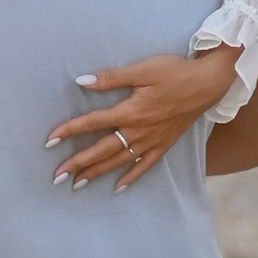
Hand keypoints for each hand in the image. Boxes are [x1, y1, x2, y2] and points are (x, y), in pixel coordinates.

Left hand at [47, 46, 238, 187]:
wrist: (208, 83)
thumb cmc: (174, 71)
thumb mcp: (142, 69)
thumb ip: (111, 78)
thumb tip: (82, 81)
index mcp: (131, 111)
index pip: (93, 123)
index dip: (69, 131)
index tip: (49, 141)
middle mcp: (139, 131)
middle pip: (102, 149)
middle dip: (78, 163)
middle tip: (56, 176)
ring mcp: (152, 140)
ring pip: (120, 161)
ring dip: (98, 173)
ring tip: (78, 184)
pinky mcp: (164, 144)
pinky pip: (145, 165)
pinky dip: (131, 177)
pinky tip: (118, 187)